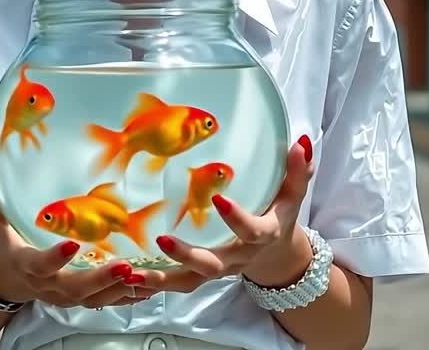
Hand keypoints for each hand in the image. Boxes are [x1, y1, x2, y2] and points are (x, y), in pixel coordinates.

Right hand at [0, 165, 156, 308]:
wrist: (0, 281)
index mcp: (26, 265)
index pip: (39, 264)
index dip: (54, 258)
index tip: (73, 244)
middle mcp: (47, 285)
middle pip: (74, 288)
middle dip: (99, 279)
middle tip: (123, 265)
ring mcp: (64, 295)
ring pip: (94, 299)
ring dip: (120, 289)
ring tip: (146, 276)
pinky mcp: (78, 298)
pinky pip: (106, 301)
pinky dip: (128, 296)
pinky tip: (150, 286)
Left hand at [133, 135, 316, 294]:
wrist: (275, 253)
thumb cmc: (279, 215)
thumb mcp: (292, 194)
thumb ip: (297, 171)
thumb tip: (299, 143)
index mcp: (262, 235)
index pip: (252, 230)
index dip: (237, 218)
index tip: (218, 198)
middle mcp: (237, 257)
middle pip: (213, 264)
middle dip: (188, 255)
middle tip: (163, 239)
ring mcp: (218, 269)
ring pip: (189, 281)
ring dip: (161, 279)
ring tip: (133, 272)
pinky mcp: (201, 275)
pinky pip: (177, 284)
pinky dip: (154, 284)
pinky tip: (128, 278)